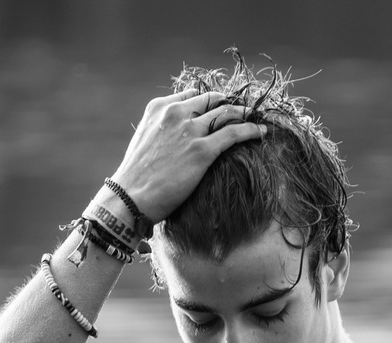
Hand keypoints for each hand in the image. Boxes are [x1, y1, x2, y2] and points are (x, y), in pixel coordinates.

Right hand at [110, 88, 266, 224]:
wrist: (130, 197)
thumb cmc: (134, 178)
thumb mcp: (143, 141)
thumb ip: (160, 131)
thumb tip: (173, 140)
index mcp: (159, 107)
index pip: (192, 95)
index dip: (208, 101)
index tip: (219, 106)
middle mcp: (176, 113)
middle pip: (212, 100)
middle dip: (229, 103)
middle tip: (243, 110)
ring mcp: (190, 131)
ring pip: (226, 112)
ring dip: (244, 113)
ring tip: (255, 116)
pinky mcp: (202, 150)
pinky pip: (234, 133)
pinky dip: (251, 129)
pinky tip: (261, 131)